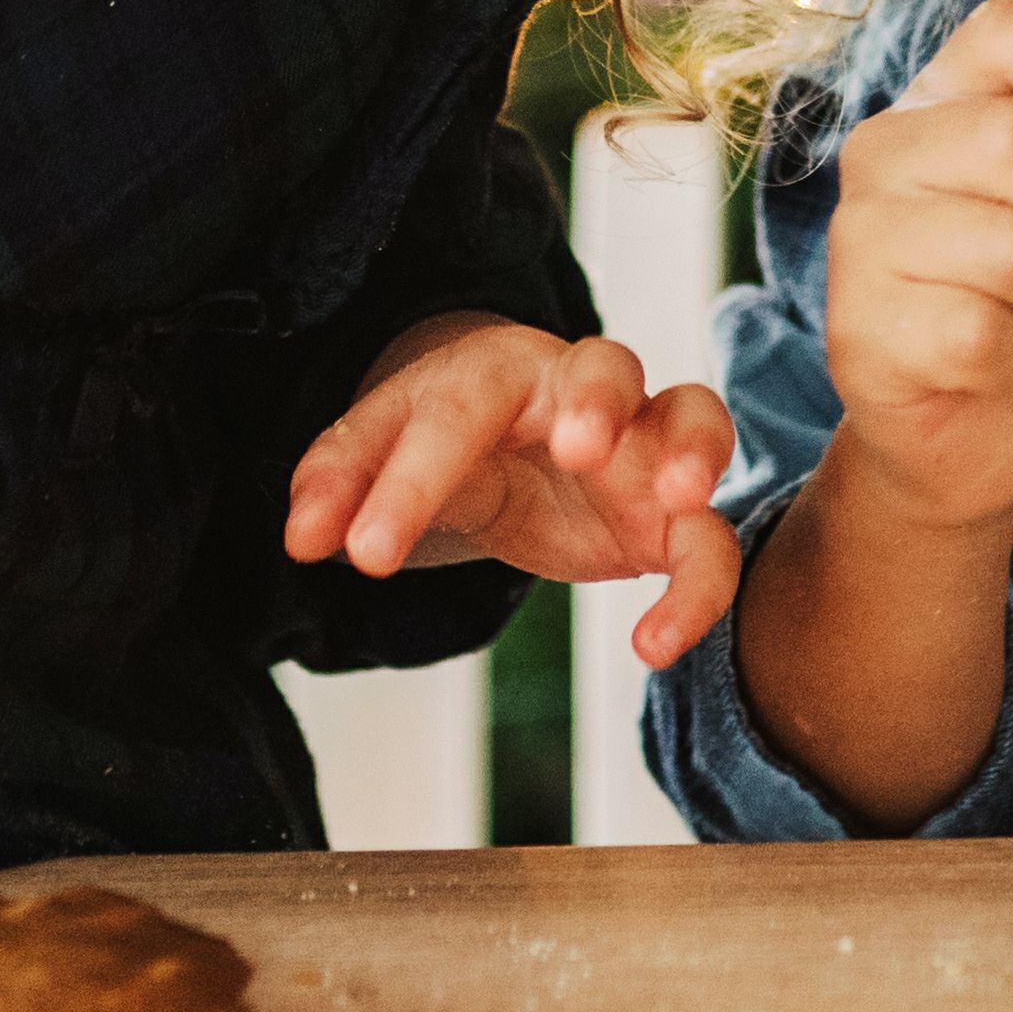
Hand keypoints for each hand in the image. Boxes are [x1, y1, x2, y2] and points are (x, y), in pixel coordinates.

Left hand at [283, 316, 746, 670]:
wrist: (517, 444)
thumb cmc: (455, 438)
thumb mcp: (386, 446)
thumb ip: (341, 481)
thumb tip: (301, 537)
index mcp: (498, 368)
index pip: (455, 408)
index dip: (409, 480)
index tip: (363, 554)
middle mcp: (583, 392)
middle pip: (605, 365)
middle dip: (598, 399)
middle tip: (577, 447)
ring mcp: (642, 447)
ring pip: (697, 415)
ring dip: (696, 449)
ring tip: (682, 496)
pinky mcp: (673, 518)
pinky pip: (711, 544)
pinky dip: (700, 590)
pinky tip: (652, 646)